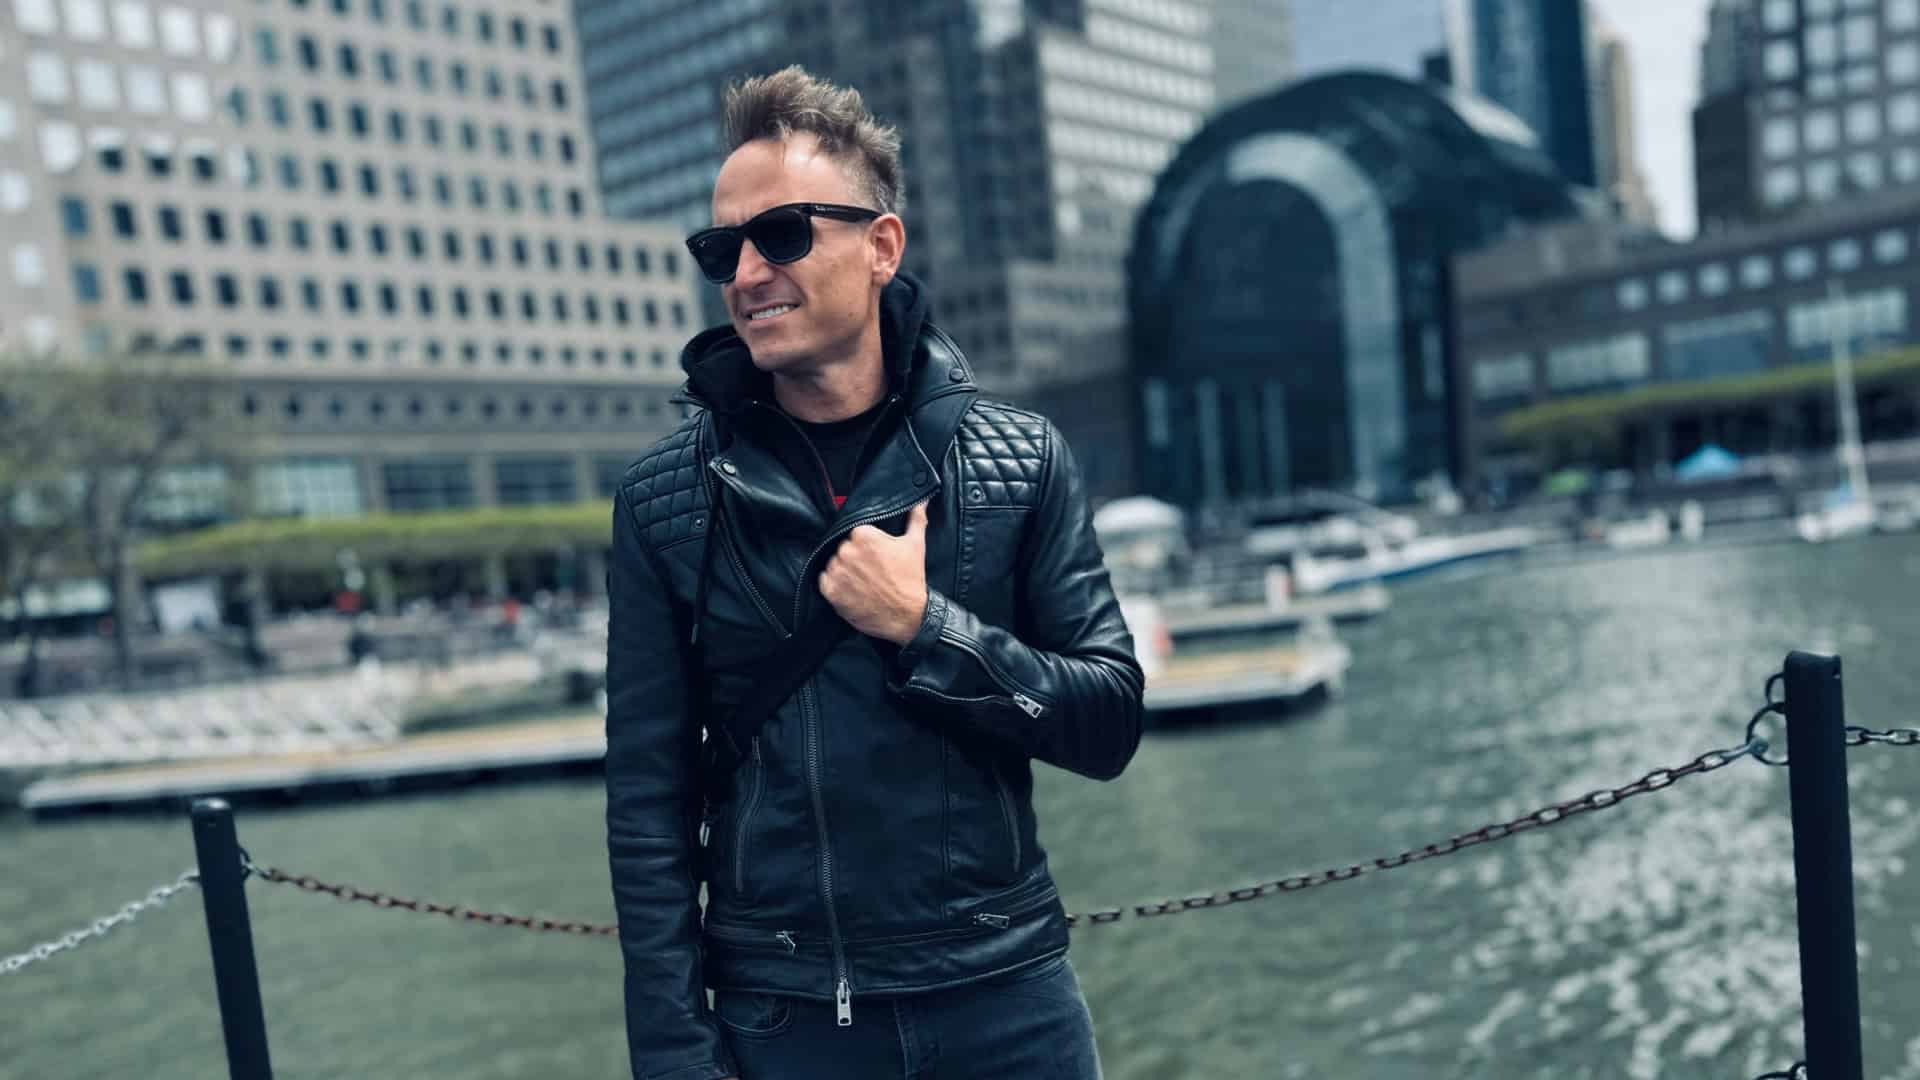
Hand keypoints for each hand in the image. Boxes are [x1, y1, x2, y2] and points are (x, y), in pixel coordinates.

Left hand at [817, 500, 929, 646]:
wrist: (907, 616)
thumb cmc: (911, 580)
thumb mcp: (916, 544)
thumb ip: (915, 518)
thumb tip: (922, 500)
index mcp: (864, 535)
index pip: (855, 531)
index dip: (865, 544)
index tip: (874, 554)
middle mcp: (847, 551)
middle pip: (843, 547)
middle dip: (854, 556)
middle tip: (870, 569)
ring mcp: (838, 571)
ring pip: (833, 563)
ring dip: (843, 570)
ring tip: (862, 581)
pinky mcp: (831, 591)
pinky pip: (824, 580)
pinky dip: (834, 584)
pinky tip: (851, 589)